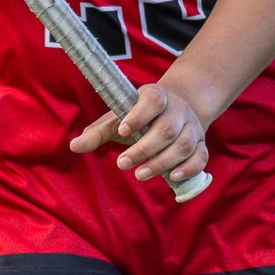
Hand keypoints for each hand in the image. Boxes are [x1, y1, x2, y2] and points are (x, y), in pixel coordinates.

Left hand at [70, 77, 210, 186]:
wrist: (175, 109)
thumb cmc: (139, 116)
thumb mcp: (118, 118)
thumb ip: (97, 132)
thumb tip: (73, 146)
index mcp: (156, 96)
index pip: (153, 100)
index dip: (139, 115)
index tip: (122, 131)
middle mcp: (178, 110)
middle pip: (166, 129)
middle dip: (144, 149)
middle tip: (122, 164)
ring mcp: (192, 127)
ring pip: (184, 145)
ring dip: (162, 162)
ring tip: (140, 175)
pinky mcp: (201, 143)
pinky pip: (201, 157)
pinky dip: (188, 168)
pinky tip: (172, 178)